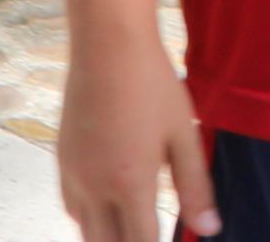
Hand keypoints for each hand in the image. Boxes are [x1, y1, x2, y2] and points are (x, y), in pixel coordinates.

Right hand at [57, 41, 215, 240]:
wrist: (108, 46)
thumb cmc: (153, 85)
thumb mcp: (183, 134)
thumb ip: (195, 186)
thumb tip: (208, 230)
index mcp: (130, 183)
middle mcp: (95, 187)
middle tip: (148, 236)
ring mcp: (72, 175)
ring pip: (85, 231)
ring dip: (107, 238)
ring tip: (130, 230)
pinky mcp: (61, 161)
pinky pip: (71, 207)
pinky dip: (89, 220)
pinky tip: (106, 210)